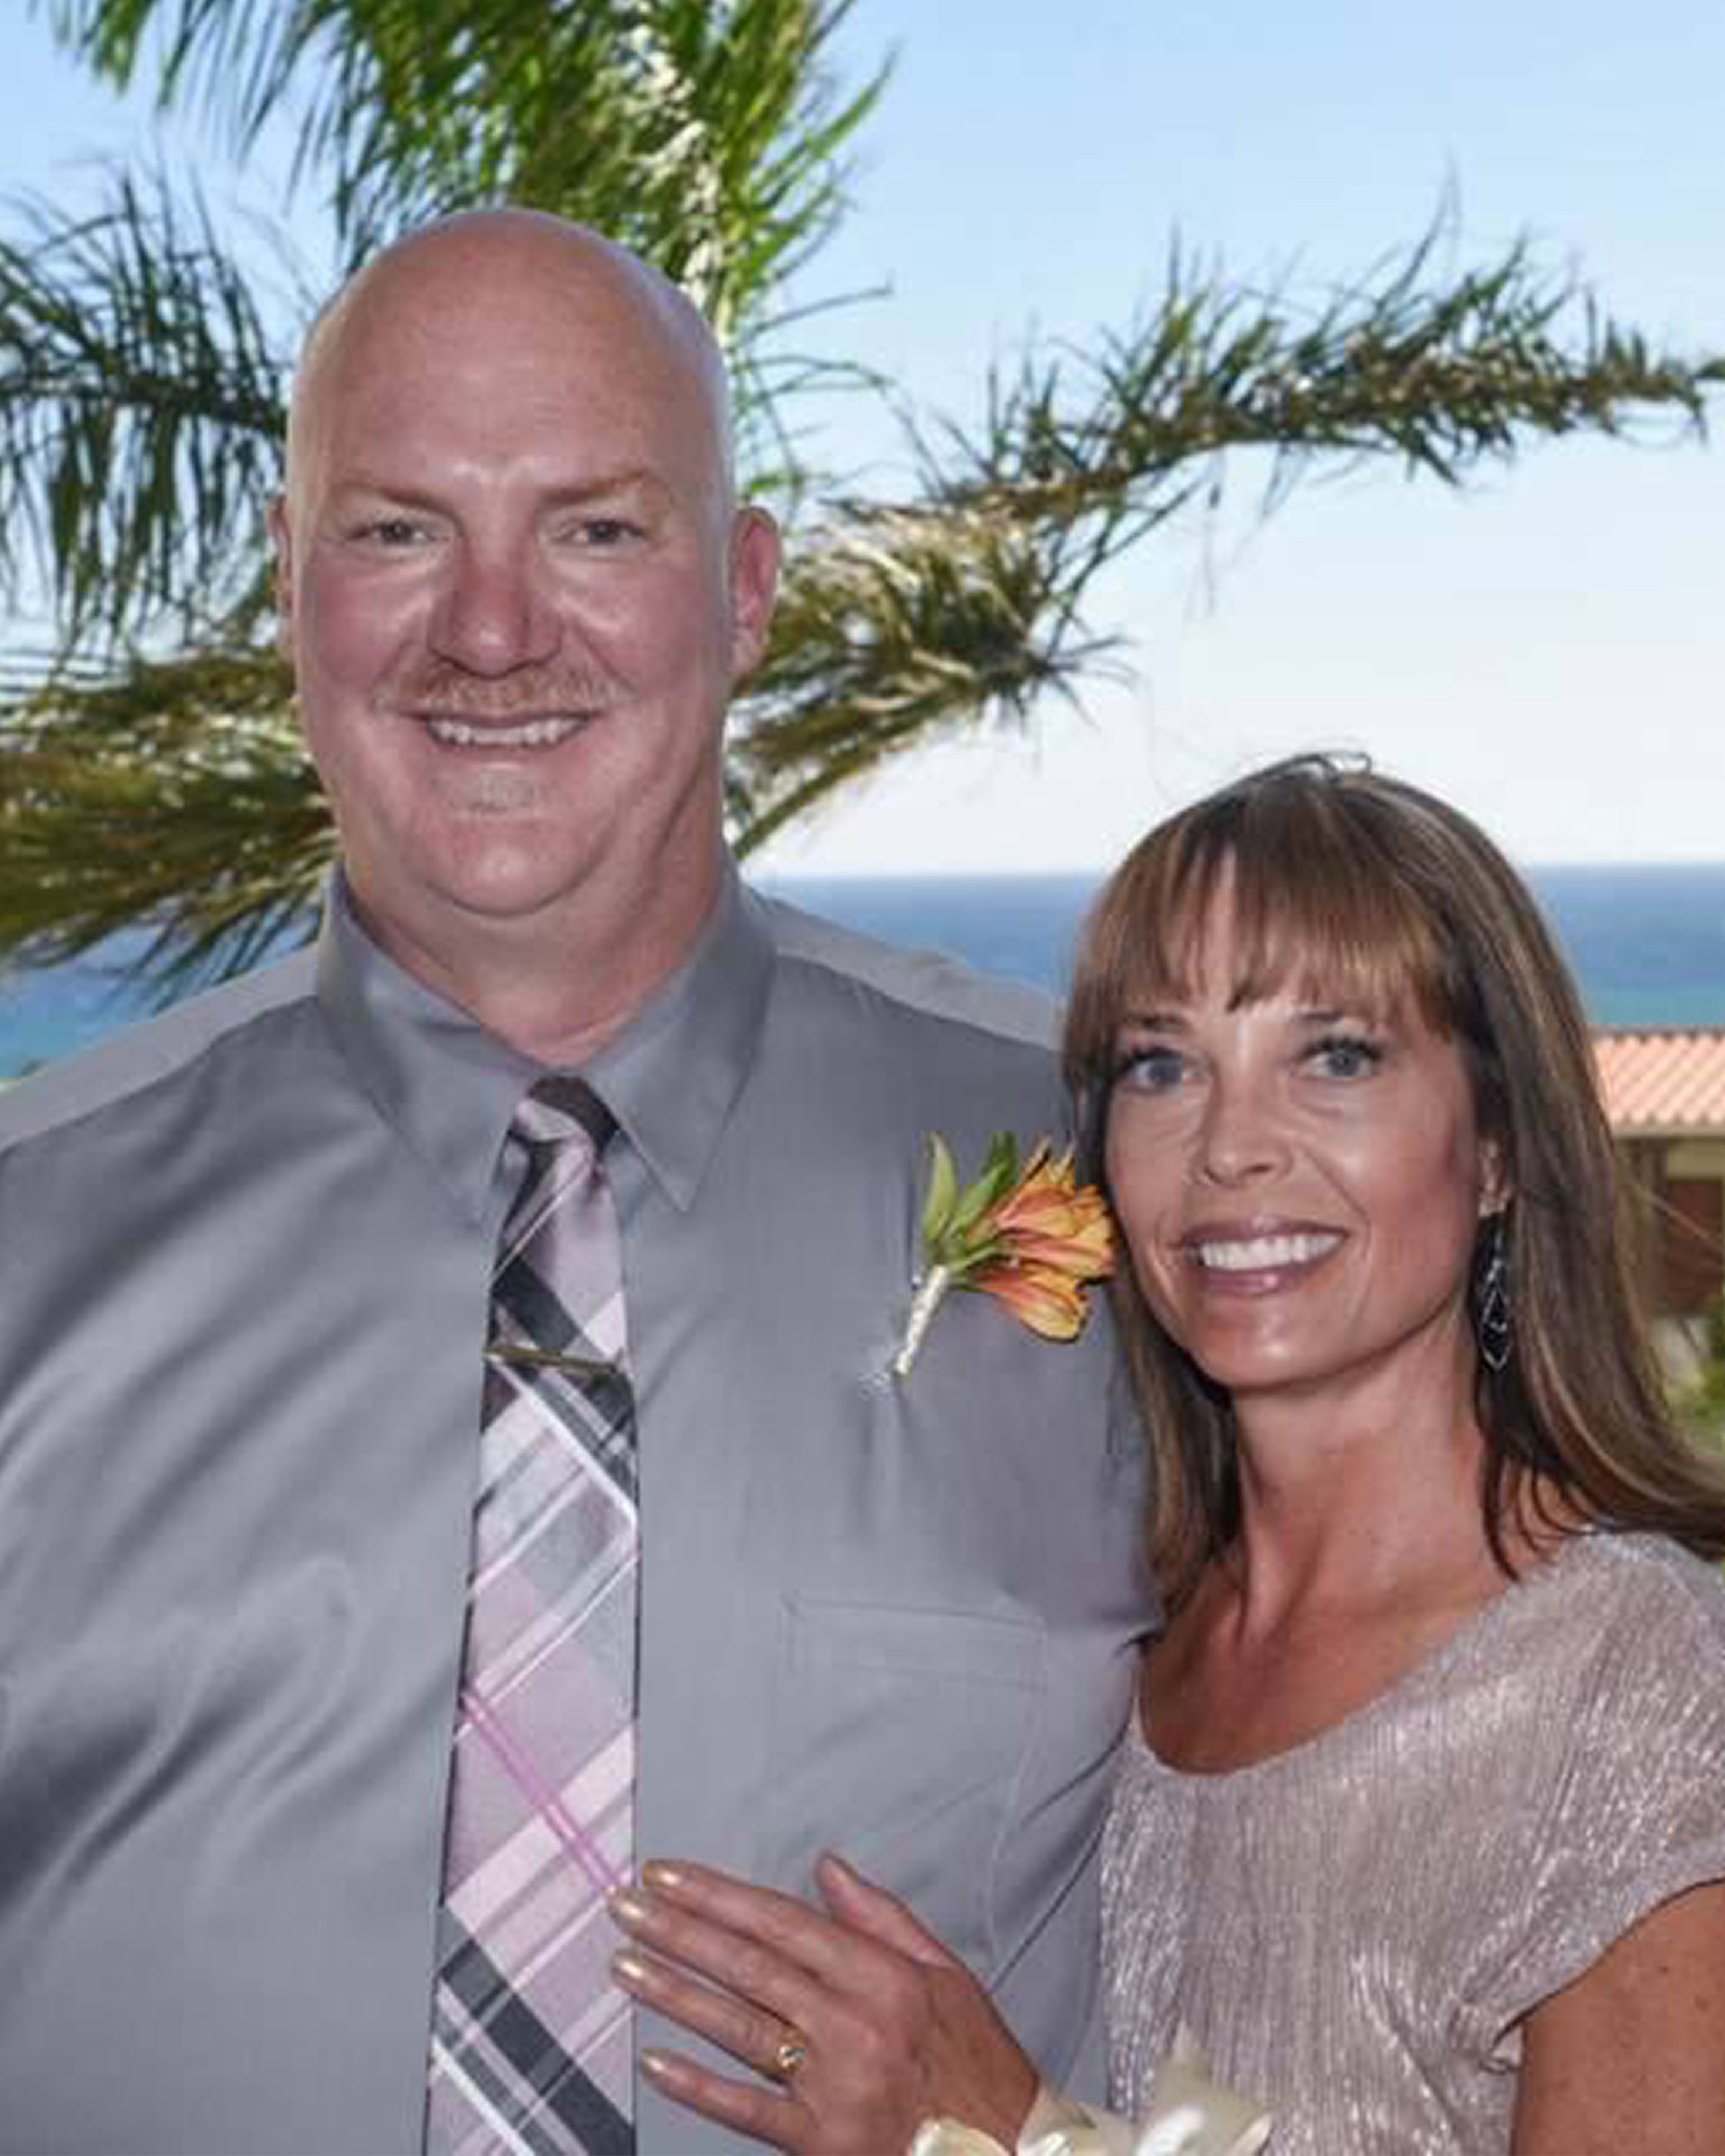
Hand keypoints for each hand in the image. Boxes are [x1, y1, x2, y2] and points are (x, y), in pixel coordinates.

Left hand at [610, 1851, 1038, 2153]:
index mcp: (882, 1975)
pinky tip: (654, 2060)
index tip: (666, 1875)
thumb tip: (827, 1867)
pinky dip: (697, 2085)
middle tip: (625, 1906)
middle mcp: (853, 2023)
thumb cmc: (977, 2065)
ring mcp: (833, 2085)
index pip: (780, 1921)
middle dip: (678, 1931)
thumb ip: (882, 1917)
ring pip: (738, 2027)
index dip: (717, 1895)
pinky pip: (747, 2108)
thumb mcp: (946, 1974)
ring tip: (624, 1964)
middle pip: (749, 1966)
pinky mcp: (821, 2141)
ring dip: (673, 1993)